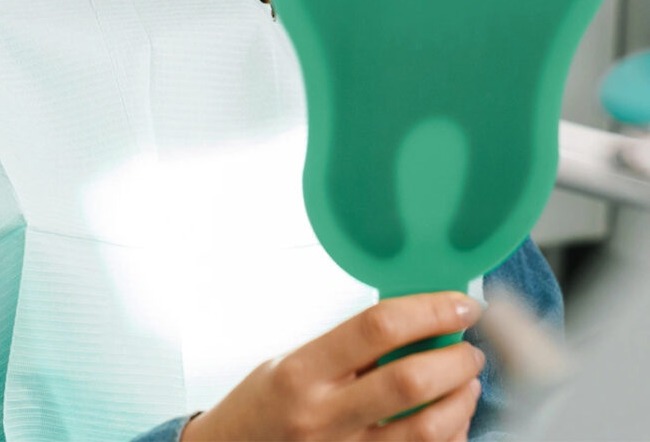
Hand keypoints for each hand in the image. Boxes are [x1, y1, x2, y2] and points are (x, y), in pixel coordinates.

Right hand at [180, 292, 484, 440]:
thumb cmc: (262, 406)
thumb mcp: (290, 362)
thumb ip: (346, 348)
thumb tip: (411, 322)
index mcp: (303, 371)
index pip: (376, 328)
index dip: (428, 311)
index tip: (459, 304)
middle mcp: (324, 416)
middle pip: (410, 382)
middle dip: (455, 359)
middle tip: (470, 346)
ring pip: (427, 430)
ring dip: (461, 400)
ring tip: (467, 380)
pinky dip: (451, 436)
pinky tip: (452, 418)